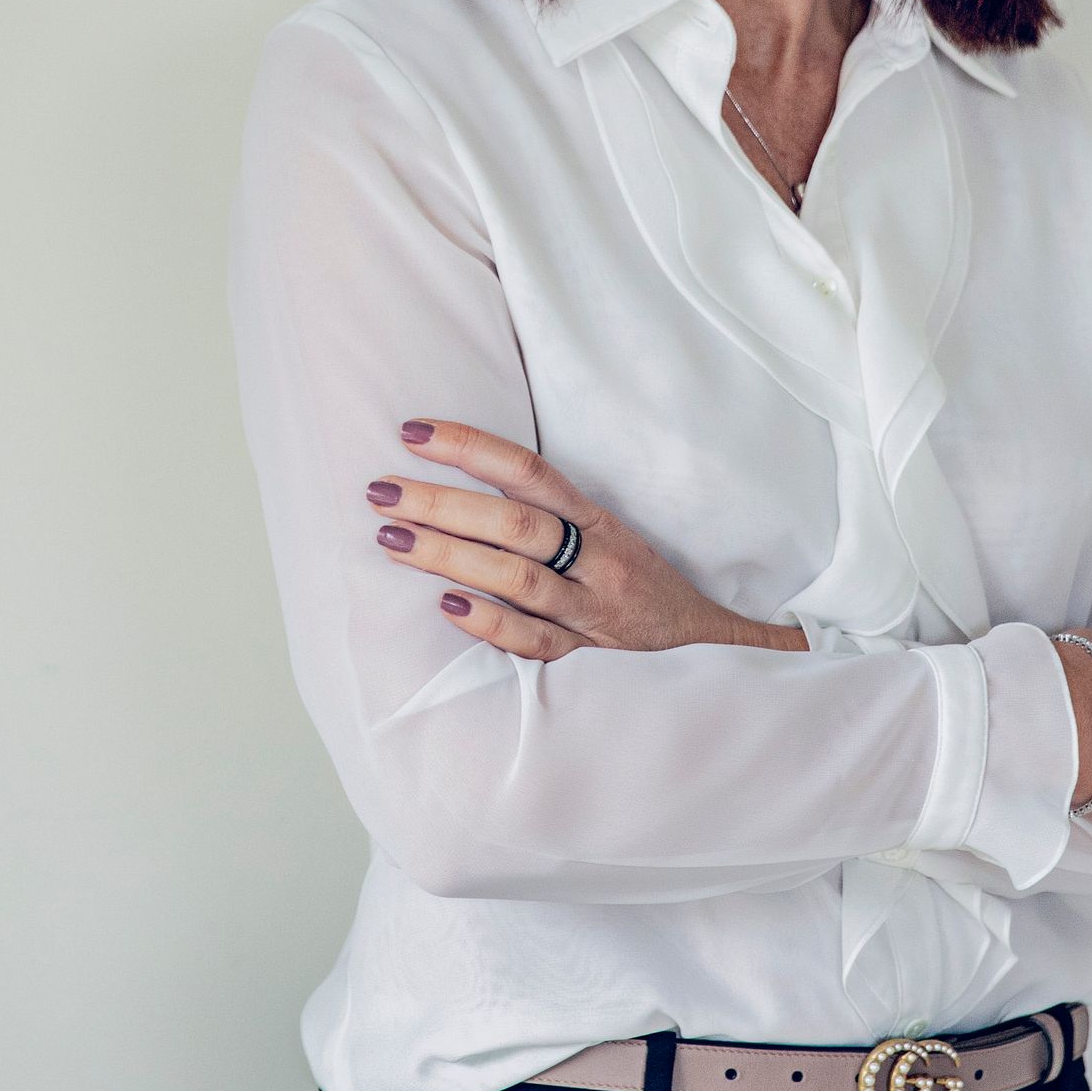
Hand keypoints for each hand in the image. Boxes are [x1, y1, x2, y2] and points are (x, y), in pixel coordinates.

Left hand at [365, 419, 807, 660]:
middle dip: (444, 505)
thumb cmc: (637, 580)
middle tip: (382, 492)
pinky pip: (536, 642)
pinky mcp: (587, 658)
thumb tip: (466, 469)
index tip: (414, 432)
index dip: (472, 447)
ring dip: (451, 557)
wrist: (709, 645)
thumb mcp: (604, 533)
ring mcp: (593, 610)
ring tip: (392, 539)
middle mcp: (598, 561)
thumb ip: (545, 511)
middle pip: (516, 526)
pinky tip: (446, 606)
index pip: (530, 473)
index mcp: (598, 521)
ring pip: (519, 580)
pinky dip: (491, 623)